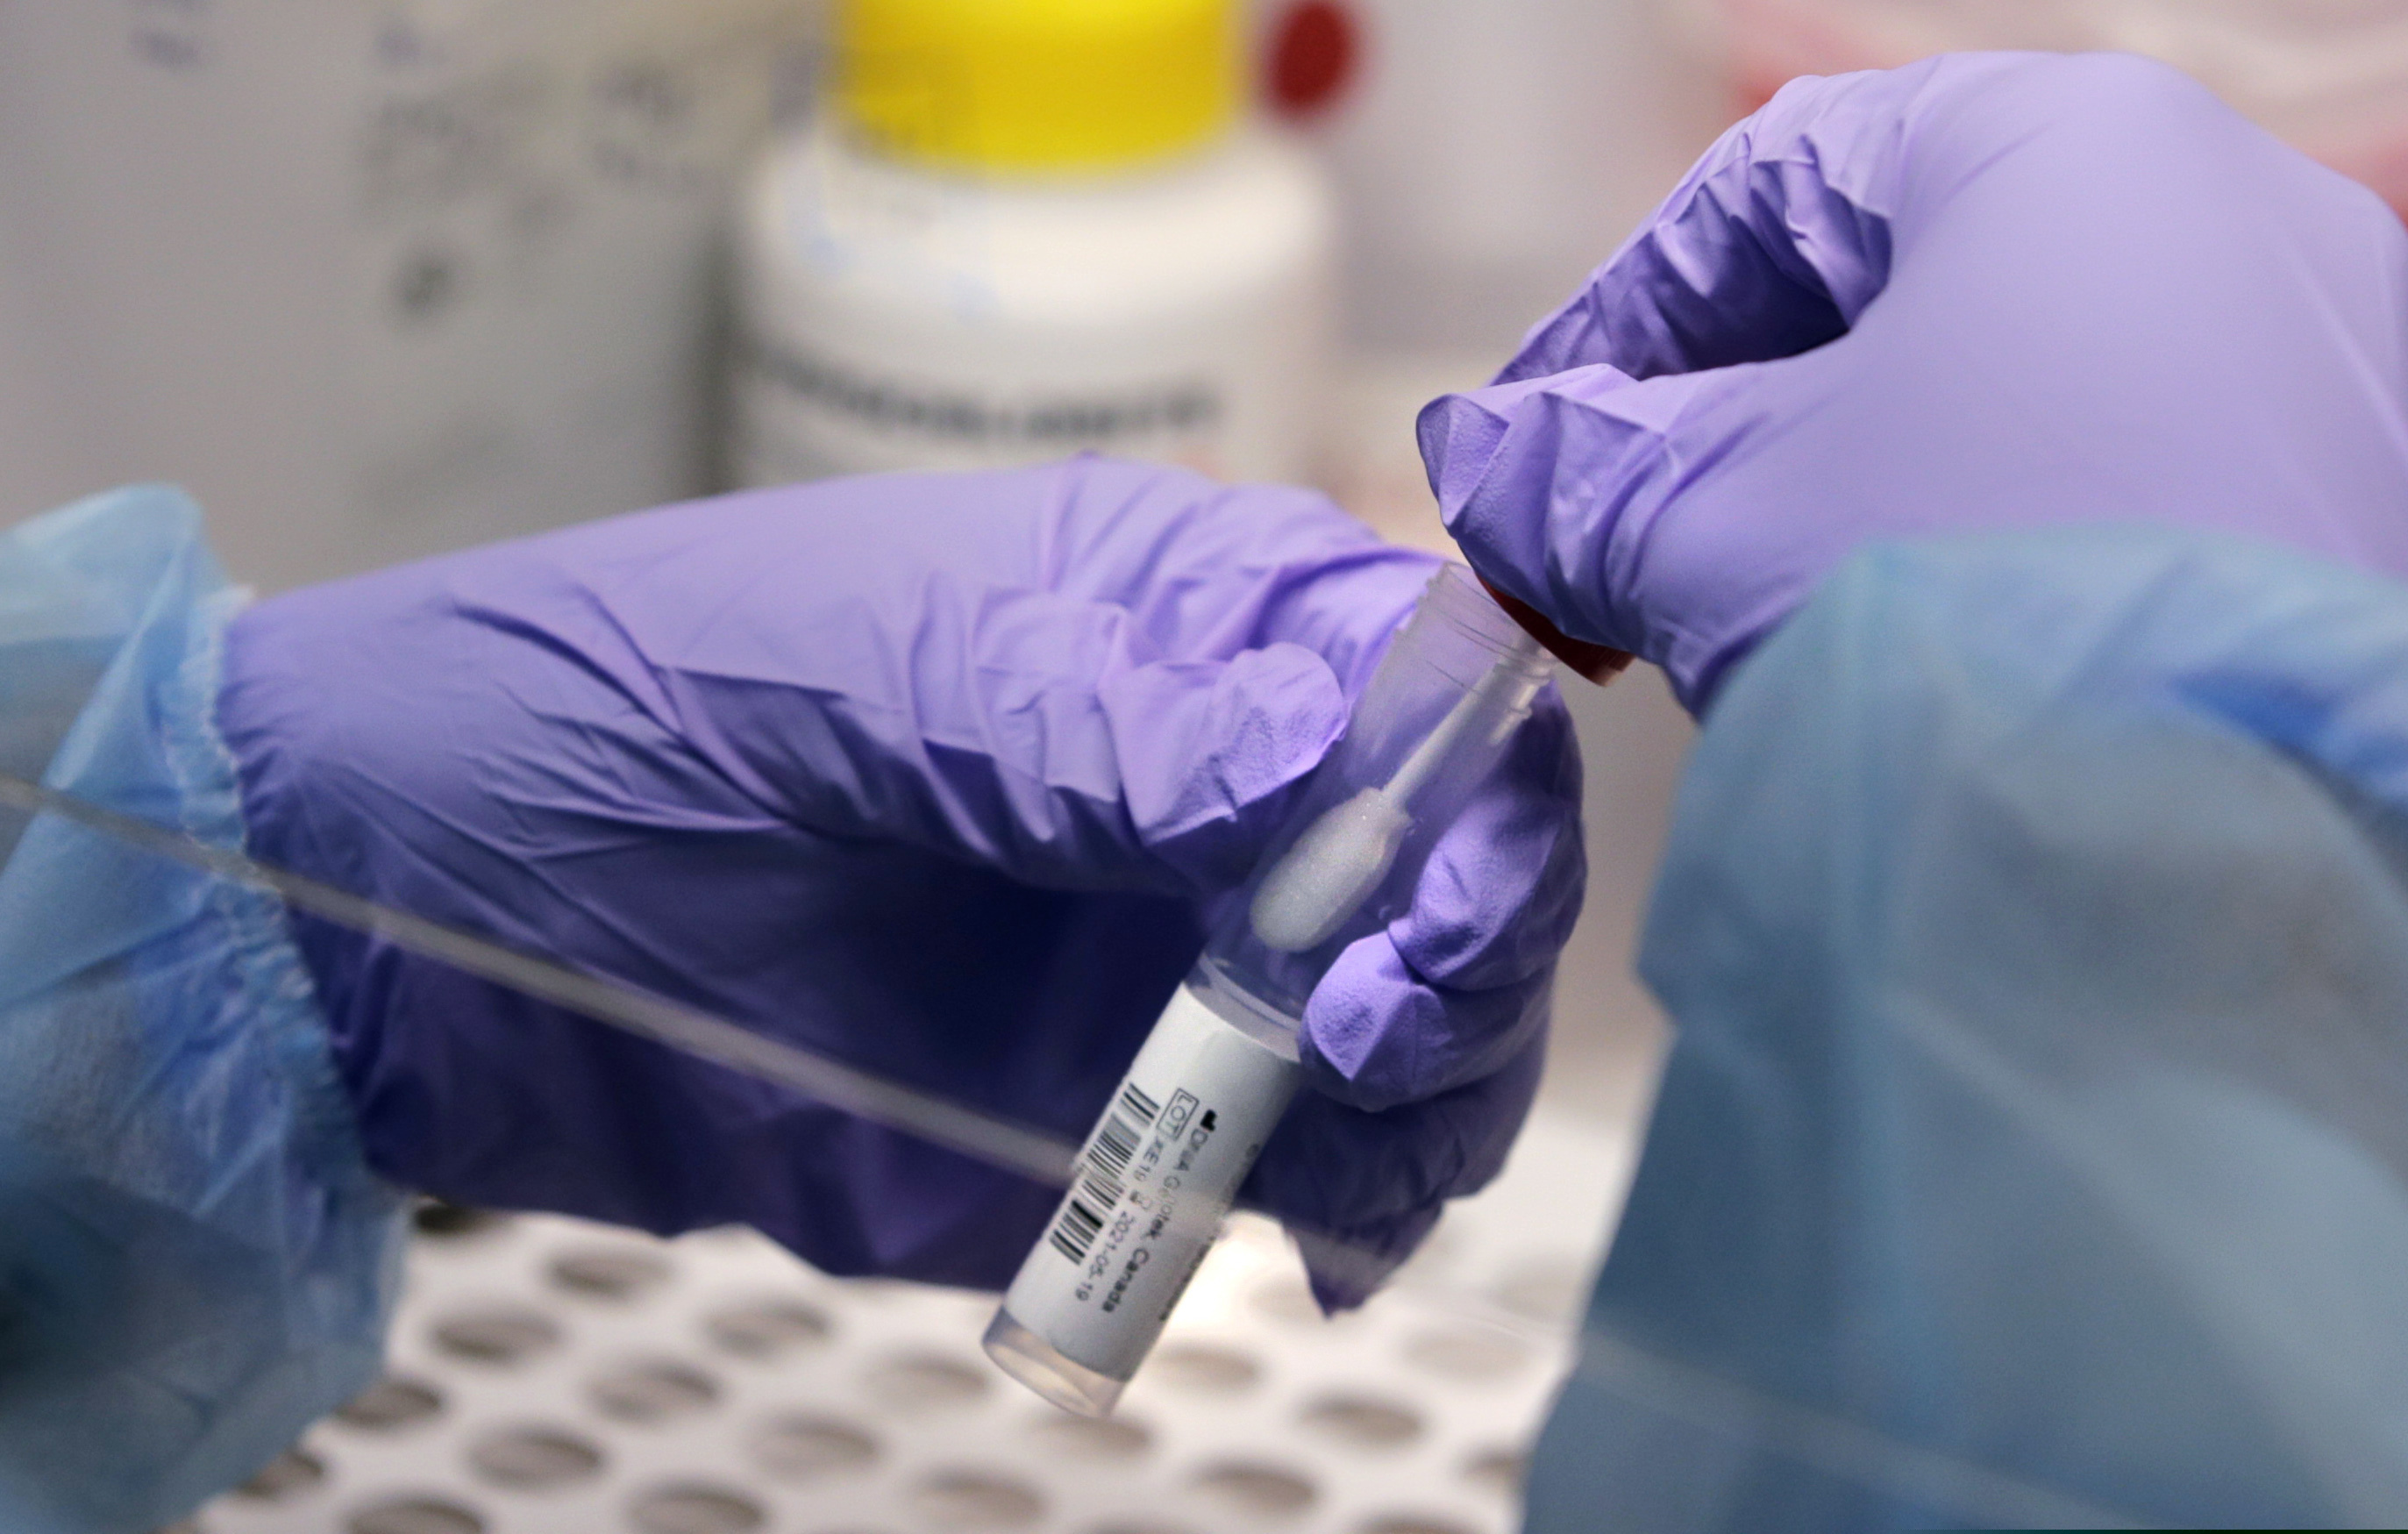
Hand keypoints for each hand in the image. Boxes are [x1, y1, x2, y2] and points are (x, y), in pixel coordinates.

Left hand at [218, 457, 1583, 1305]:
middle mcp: (1207, 785)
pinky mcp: (1112, 1118)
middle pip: (1449, 865)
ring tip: (1334, 1160)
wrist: (414, 919)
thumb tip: (1316, 763)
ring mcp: (1170, 958)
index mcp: (1170, 615)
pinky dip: (1346, 1214)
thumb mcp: (842, 668)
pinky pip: (1297, 1171)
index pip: (1414, 670)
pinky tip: (1310, 1246)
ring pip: (1410, 1030)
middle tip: (1363, 1033)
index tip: (1416, 897)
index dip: (1467, 776)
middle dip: (1461, 952)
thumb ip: (1084, 719)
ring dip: (1428, 1099)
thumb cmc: (605, 709)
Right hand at [1418, 51, 2407, 713]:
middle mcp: (2240, 216)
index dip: (1620, 322)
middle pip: (1913, 292)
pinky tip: (1956, 690)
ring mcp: (2343, 374)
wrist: (2254, 859)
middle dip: (1742, 433)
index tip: (1540, 453)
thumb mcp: (1707, 528)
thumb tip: (1491, 465)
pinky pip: (2148, 506)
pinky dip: (2019, 567)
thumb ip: (1567, 474)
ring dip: (1872, 505)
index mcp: (2068, 145)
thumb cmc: (1975, 620)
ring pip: (2033, 405)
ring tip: (1782, 648)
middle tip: (1638, 574)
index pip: (1774, 182)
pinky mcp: (2392, 526)